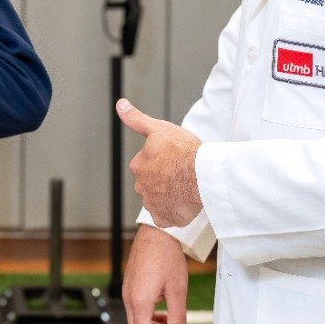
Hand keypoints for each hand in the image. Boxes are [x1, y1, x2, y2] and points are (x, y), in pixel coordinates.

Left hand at [117, 98, 203, 225]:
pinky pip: (166, 216)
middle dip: (163, 179)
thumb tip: (120, 105)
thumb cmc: (185, 151)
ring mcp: (153, 204)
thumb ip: (137, 120)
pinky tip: (183, 202)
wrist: (204, 175)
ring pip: (159, 199)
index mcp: (138, 166)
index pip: (146, 164)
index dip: (162, 160)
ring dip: (168, 195)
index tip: (175, 158)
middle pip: (152, 182)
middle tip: (181, 173)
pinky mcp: (165, 218)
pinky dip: (173, 211)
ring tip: (185, 187)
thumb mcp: (159, 128)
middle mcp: (141, 187)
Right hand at [123, 224, 191, 323]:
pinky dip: (149, 316)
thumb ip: (177, 318)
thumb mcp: (177, 290)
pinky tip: (163, 312)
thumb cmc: (167, 257)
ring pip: (136, 320)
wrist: (157, 231)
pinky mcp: (130, 285)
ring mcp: (128, 291)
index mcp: (139, 301)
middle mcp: (129, 298)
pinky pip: (136, 308)